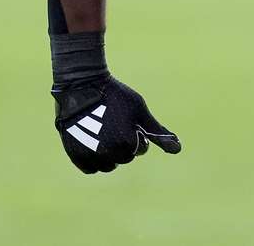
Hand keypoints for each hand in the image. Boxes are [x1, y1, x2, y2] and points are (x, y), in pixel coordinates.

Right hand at [52, 75, 180, 173]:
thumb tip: (178, 150)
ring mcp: (91, 155)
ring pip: (108, 166)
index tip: (127, 119)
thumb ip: (158, 133)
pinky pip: (91, 168)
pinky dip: (94, 159)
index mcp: (127, 143)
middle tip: (114, 123)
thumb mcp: (140, 112)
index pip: (141, 149)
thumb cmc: (116, 96)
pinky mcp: (76, 156)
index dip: (136, 132)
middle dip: (124, 144)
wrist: (82, 86)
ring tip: (103, 131)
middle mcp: (109, 153)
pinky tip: (93, 141)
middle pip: (125, 158)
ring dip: (109, 154)